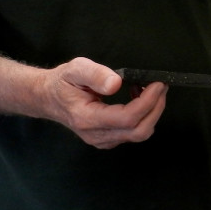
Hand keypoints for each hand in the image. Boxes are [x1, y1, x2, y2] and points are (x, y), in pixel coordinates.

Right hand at [40, 57, 167, 148]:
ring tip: (150, 89)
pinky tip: (138, 98)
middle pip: (139, 131)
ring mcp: (103, 140)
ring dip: (152, 111)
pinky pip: (133, 132)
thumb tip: (116, 84)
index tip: (158, 83)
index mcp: (87, 118)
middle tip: (161, 86)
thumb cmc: (62, 82)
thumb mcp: (75, 69)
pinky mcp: (108, 139)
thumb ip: (95, 74)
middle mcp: (96, 135)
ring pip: (139, 133)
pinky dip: (144, 116)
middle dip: (156, 108)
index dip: (148, 102)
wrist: (49, 98)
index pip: (127, 118)